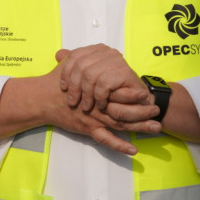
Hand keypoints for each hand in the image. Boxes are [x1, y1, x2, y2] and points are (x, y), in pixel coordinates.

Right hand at [44, 58, 160, 154]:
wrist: (42, 98)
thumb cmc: (56, 81)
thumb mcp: (71, 63)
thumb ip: (84, 56)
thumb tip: (97, 49)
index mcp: (97, 87)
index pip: (119, 91)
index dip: (133, 93)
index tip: (146, 92)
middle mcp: (98, 103)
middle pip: (125, 108)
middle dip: (142, 111)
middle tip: (157, 111)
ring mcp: (95, 118)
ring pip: (121, 124)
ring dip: (139, 126)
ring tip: (156, 128)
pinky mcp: (89, 129)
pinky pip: (106, 140)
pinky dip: (120, 145)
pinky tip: (133, 150)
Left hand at [55, 45, 150, 114]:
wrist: (136, 97)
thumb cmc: (112, 87)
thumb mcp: (91, 75)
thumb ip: (76, 64)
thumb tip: (58, 54)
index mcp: (97, 49)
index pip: (75, 56)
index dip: (66, 73)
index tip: (63, 87)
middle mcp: (106, 52)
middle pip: (80, 66)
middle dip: (74, 87)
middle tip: (73, 102)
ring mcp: (116, 60)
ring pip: (90, 76)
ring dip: (86, 95)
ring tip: (86, 106)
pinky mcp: (123, 72)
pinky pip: (103, 85)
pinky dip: (99, 97)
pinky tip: (100, 104)